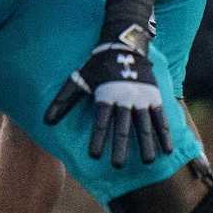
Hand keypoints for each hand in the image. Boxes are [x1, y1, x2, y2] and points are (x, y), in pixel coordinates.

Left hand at [44, 22, 171, 166]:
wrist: (124, 46)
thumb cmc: (97, 66)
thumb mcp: (78, 80)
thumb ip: (63, 100)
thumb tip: (46, 121)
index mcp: (105, 96)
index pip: (100, 122)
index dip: (97, 139)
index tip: (94, 156)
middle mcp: (124, 99)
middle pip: (123, 127)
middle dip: (121, 148)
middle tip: (118, 166)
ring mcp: (142, 98)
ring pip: (145, 125)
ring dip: (147, 144)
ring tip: (147, 162)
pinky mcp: (155, 98)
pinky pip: (161, 119)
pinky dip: (164, 134)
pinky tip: (166, 150)